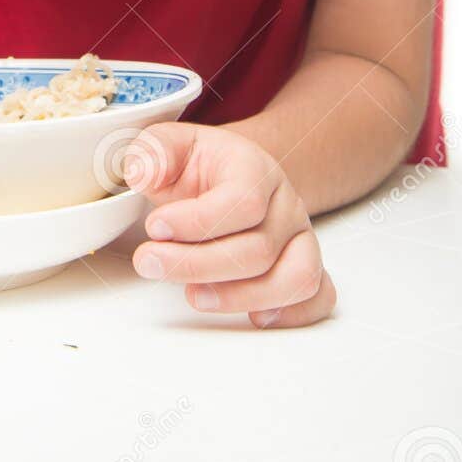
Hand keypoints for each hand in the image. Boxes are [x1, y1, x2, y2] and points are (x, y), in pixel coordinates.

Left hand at [122, 122, 336, 328]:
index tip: (155, 227)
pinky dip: (293, 313)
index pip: (243, 202)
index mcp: (255, 169)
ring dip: (241, 297)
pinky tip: (252, 316)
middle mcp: (285, 205)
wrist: (227, 173)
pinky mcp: (303, 266)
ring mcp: (299, 238)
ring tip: (194, 296)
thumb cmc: (199, 165)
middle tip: (150, 263)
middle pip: (259, 249)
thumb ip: (152, 152)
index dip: (198, 222)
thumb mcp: (168, 145)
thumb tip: (142, 173)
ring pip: (294, 278)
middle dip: (198, 264)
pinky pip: (319, 297)